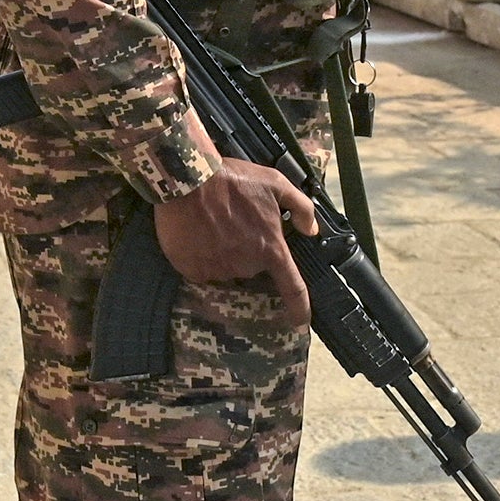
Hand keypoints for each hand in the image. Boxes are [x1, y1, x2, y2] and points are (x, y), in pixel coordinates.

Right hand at [155, 156, 317, 328]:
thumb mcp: (276, 182)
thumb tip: (311, 231)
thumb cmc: (233, 179)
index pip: (292, 288)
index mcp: (270, 249)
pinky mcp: (192, 270)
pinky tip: (196, 235)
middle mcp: (246, 265)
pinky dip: (200, 257)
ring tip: (212, 225)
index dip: (300, 308)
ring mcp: (218, 270)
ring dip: (222, 253)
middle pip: (251, 268)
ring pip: (225, 268)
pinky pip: (200, 270)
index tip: (301, 322)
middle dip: (246, 250)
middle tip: (235, 224)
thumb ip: (301, 207)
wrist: (188, 178)